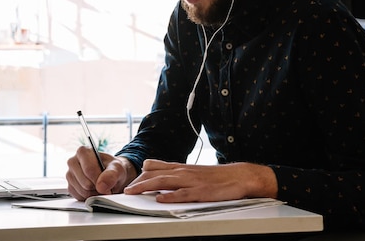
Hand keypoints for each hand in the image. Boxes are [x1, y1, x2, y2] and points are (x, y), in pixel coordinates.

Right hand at [66, 146, 136, 199]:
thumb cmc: (113, 168)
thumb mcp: (117, 167)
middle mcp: (73, 162)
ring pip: (82, 191)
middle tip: (105, 184)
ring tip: (100, 186)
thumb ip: (111, 175)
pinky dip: (89, 197)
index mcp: (83, 152)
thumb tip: (101, 186)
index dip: (100, 180)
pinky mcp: (70, 186)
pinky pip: (79, 197)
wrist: (111, 175)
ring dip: (94, 193)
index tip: (108, 183)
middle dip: (97, 187)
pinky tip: (94, 190)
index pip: (89, 170)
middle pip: (85, 183)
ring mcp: (70, 175)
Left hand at [123, 159, 277, 202]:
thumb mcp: (191, 171)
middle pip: (156, 175)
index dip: (140, 175)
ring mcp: (192, 181)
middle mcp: (184, 172)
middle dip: (139, 183)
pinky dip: (171, 196)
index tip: (127, 183)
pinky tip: (161, 198)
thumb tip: (151, 166)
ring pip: (165, 182)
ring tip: (134, 192)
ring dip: (148, 186)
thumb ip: (172, 170)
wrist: (239, 176)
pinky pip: (184, 194)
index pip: (155, 167)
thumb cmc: (215, 176)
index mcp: (181, 168)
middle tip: (125, 191)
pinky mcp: (202, 192)